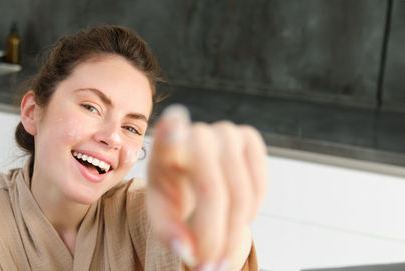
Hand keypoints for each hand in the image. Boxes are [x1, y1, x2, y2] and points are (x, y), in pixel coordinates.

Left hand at [146, 105, 267, 270]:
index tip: (173, 125)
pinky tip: (236, 220)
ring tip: (220, 255)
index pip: (167, 136)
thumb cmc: (174, 196)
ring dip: (234, 233)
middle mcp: (195, 134)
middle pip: (212, 189)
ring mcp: (224, 131)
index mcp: (163, 149)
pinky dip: (252, 212)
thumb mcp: (163, 215)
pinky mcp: (249, 136)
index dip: (172, 131)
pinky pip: (260, 184)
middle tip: (208, 268)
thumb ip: (168, 232)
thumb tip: (188, 251)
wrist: (194, 178)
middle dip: (214, 235)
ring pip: (241, 193)